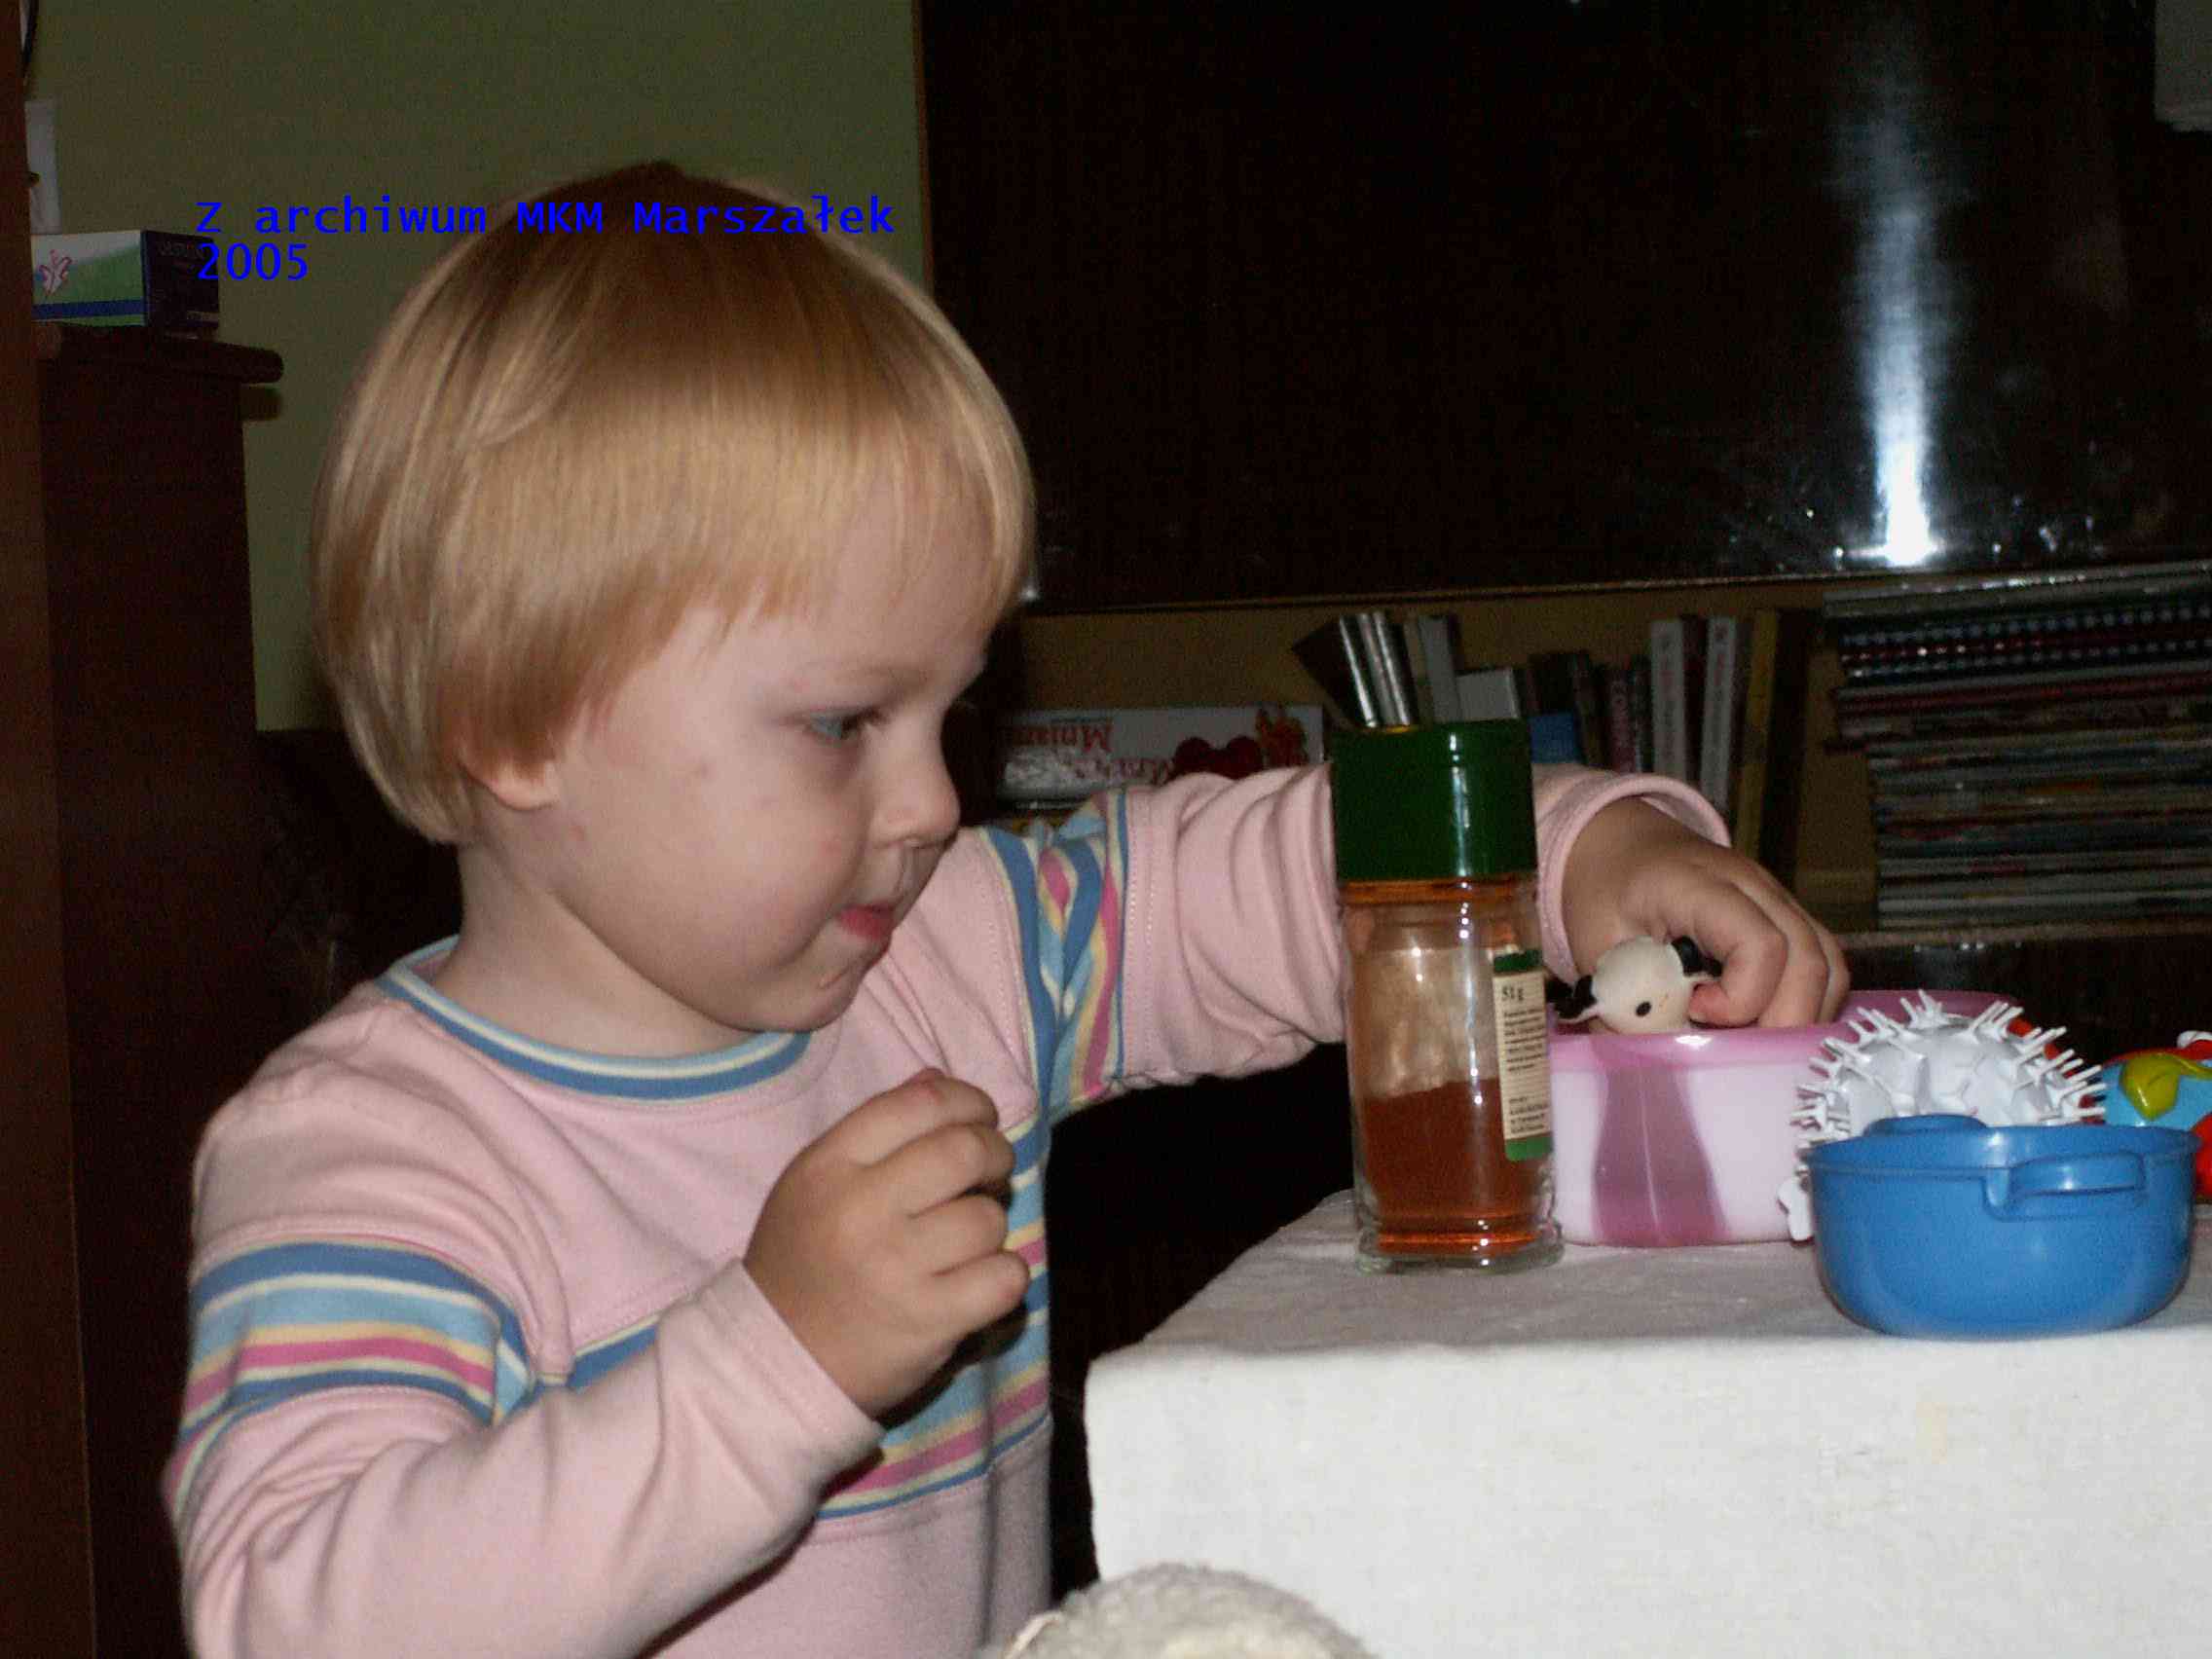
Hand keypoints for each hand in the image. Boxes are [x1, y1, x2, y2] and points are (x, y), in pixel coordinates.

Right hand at [745, 1070, 1028, 1418]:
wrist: (776, 1358)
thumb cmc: (804, 1260)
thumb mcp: (817, 1180)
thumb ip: (877, 1128)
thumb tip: (938, 1079)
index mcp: (830, 1165)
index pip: (921, 1103)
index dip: (967, 1101)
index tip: (978, 1120)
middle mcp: (861, 1209)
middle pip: (965, 1150)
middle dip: (994, 1156)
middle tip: (987, 1177)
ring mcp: (896, 1267)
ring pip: (988, 1217)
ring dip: (989, 1226)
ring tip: (964, 1242)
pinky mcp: (929, 1320)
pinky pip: (1004, 1277)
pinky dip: (1003, 1276)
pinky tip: (977, 1281)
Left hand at [1560, 800, 1848, 1027]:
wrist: (1620, 848)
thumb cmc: (1604, 894)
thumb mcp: (1596, 948)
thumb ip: (1624, 1005)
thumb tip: (1659, 1066)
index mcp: (1697, 885)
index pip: (1759, 944)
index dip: (1741, 997)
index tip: (1696, 1012)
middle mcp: (1753, 886)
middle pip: (1808, 958)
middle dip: (1783, 1022)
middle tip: (1738, 1051)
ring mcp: (1779, 899)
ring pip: (1828, 963)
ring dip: (1803, 1016)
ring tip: (1754, 1042)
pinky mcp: (1788, 918)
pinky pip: (1823, 963)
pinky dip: (1807, 1003)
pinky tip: (1766, 1024)